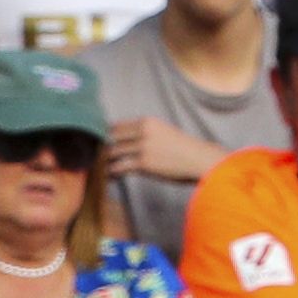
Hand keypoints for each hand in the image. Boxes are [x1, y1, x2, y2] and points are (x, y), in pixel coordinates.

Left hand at [104, 115, 224, 182]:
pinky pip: (121, 167)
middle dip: (102, 147)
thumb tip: (127, 143)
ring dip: (105, 160)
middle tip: (94, 156)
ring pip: (114, 152)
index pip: (116, 126)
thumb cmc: (187, 150)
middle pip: (111, 137)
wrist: (203, 161)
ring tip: (98, 167)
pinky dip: (112, 172)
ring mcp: (143, 147)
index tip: (99, 143)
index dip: (105, 135)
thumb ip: (146, 134)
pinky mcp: (145, 163)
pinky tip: (109, 176)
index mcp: (148, 122)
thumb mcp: (166, 133)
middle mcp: (143, 131)